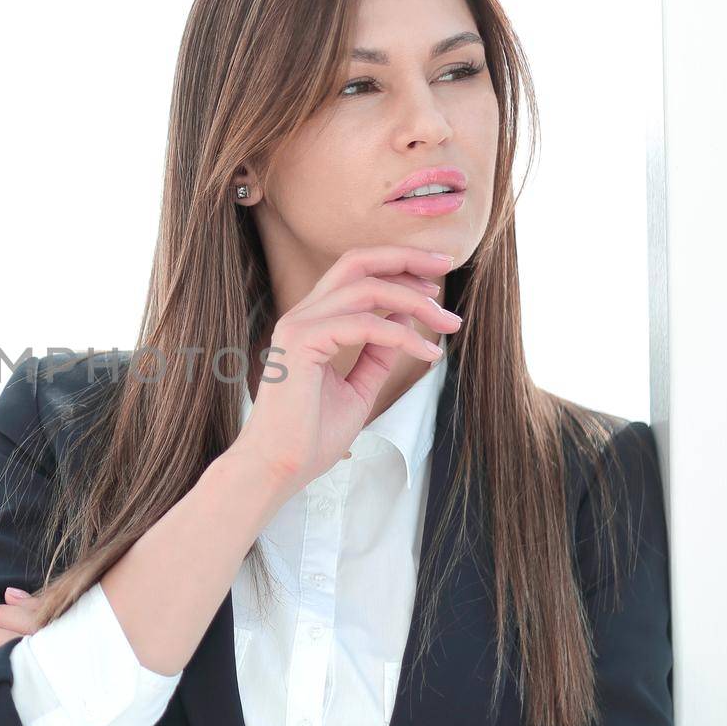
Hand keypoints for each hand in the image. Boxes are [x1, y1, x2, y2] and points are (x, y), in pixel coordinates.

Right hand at [232, 245, 462, 495]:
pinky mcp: (302, 343)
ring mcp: (299, 325)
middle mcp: (303, 315)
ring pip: (367, 288)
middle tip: (447, 266)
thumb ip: (377, 354)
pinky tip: (426, 353)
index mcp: (312, 322)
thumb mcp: (358, 389)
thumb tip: (402, 321)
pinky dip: (401, 334)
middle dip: (406, 258)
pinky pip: (363, 324)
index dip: (398, 266)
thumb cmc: (311, 436)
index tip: (436, 280)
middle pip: (358, 261)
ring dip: (415, 301)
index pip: (356, 273)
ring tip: (447, 323)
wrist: (278, 467)